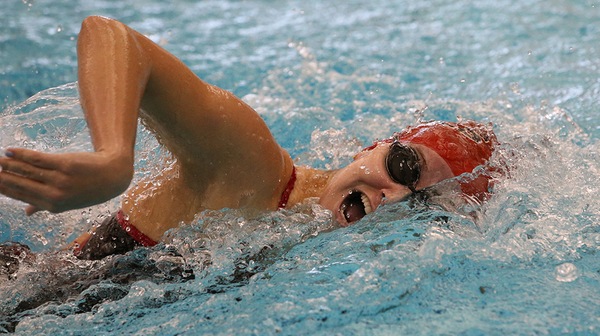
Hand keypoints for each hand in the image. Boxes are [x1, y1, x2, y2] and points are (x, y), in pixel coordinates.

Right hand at [0, 148, 132, 214]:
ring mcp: (60, 180)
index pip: (20, 196)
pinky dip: (22, 154)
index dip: (3, 189)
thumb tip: (26, 212)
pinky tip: (10, 150)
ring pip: (26, 171)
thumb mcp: (68, 201)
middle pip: (20, 184)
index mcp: (52, 206)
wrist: (113, 175)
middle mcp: (54, 195)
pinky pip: (38, 159)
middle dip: (0, 177)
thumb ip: (44, 205)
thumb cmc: (88, 188)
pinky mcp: (65, 165)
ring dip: (7, 163)